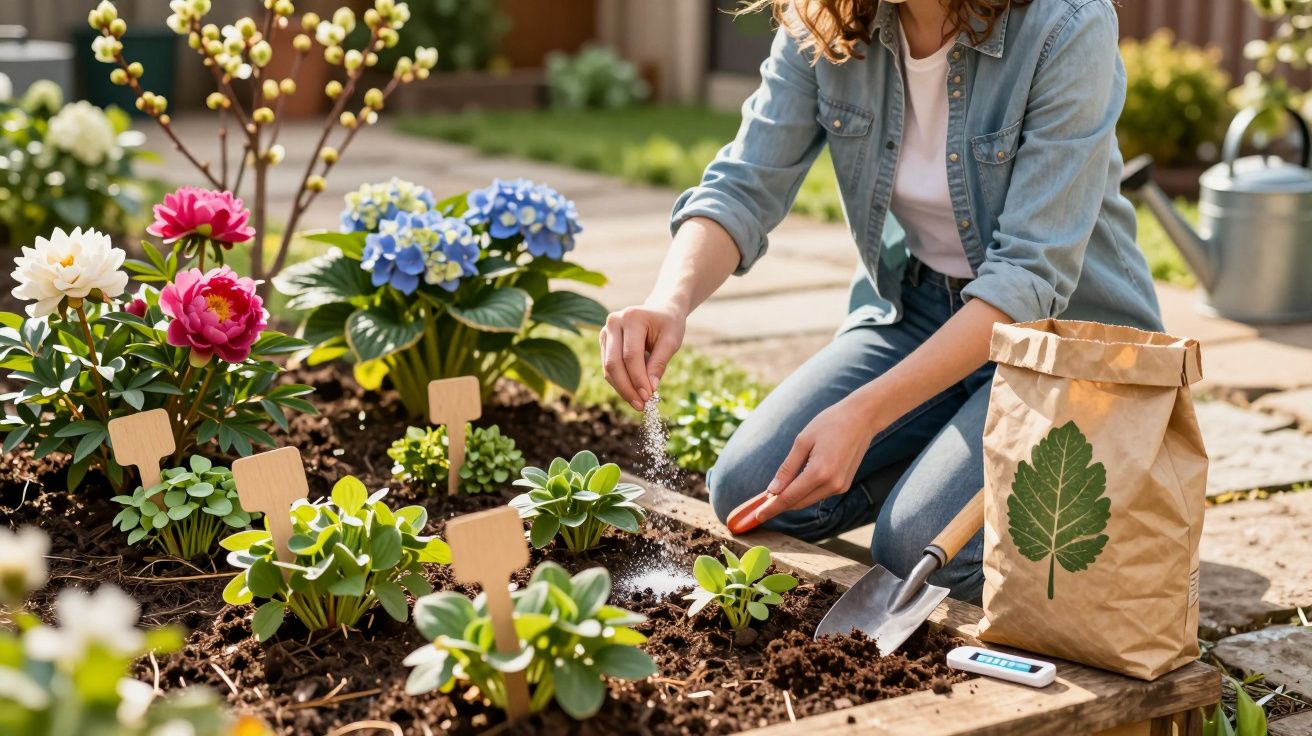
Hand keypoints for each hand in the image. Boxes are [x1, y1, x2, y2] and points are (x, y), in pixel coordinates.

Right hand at [599, 302, 686, 410]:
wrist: (661, 310)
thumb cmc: (669, 324)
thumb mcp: (671, 341)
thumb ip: (659, 363)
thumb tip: (650, 389)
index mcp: (631, 317)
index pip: (631, 355)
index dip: (638, 379)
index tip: (649, 397)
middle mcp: (613, 322)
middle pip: (614, 363)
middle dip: (627, 388)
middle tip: (641, 405)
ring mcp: (605, 331)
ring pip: (608, 368)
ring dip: (622, 388)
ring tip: (638, 403)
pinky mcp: (604, 342)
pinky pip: (608, 368)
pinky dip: (620, 383)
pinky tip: (633, 393)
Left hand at [755, 394, 883, 523]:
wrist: (862, 418)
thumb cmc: (830, 423)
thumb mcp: (802, 441)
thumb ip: (787, 468)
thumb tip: (772, 490)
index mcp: (819, 472)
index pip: (789, 497)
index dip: (771, 508)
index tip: (757, 516)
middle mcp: (832, 484)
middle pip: (798, 503)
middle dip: (779, 505)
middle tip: (760, 507)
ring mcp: (840, 486)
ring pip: (808, 500)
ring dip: (792, 499)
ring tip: (773, 495)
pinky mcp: (844, 484)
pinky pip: (819, 494)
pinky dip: (805, 493)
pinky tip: (794, 486)